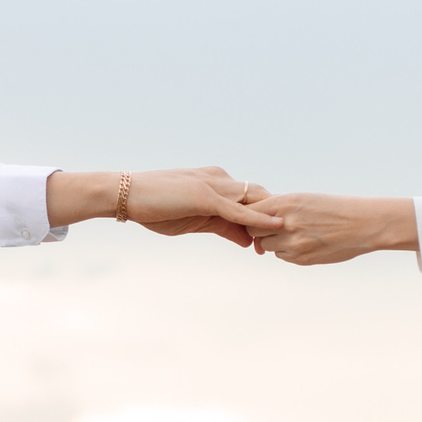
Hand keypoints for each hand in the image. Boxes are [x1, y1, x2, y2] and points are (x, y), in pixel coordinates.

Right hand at [47, 168, 281, 242]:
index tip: (282, 236)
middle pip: (259, 196)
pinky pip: (239, 210)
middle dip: (278, 216)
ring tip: (294, 234)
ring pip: (254, 201)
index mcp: (217, 184)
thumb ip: (224, 227)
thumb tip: (247, 241)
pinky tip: (275, 227)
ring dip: (274, 218)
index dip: (268, 217)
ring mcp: (214, 186)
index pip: (251, 199)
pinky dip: (259, 219)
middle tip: (294, 236)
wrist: (128, 196)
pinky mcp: (207, 197)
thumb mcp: (196, 222)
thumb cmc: (156, 207)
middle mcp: (220, 180)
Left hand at [246, 193, 418, 264]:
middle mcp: (286, 223)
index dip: (250, 215)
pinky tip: (304, 243)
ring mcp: (292, 243)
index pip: (250, 212)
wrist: (361, 225)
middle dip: (258, 230)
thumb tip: (255, 214)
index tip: (254, 216)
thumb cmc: (333, 208)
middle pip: (253, 231)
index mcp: (286, 203)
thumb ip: (279, 207)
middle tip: (271, 227)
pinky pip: (282, 256)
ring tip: (293, 233)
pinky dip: (287, 251)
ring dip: (273, 242)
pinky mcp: (300, 259)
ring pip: (266, 246)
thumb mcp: (304, 199)